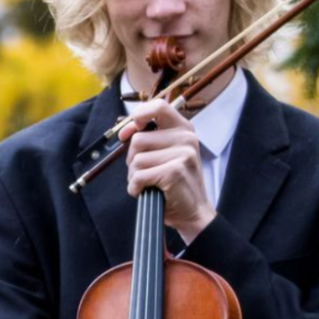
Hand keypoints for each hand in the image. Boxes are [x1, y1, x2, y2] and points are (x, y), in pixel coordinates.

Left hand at [119, 99, 215, 243]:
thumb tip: (124, 131)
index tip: (129, 132)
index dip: (138, 116)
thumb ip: (151, 137)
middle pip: (138, 139)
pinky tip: (147, 191)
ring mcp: (182, 155)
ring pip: (136, 160)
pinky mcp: (174, 171)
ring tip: (150, 183)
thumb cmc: (175, 183)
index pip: (158, 106)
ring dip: (135, 176)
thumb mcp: (168, 153)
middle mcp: (187, 139)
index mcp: (185, 129)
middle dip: (133, 159)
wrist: (193, 212)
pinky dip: (136, 188)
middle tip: (148, 172)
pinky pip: (138, 176)